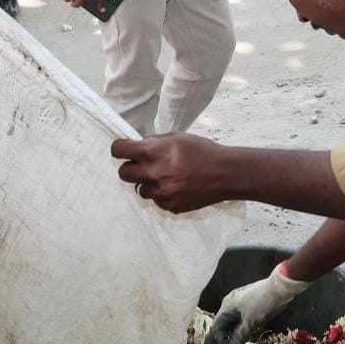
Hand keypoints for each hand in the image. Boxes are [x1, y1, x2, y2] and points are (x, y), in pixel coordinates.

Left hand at [111, 133, 229, 212]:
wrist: (225, 174)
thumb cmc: (203, 151)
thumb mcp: (178, 137)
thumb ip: (155, 141)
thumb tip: (140, 144)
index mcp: (154, 152)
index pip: (120, 150)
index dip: (119, 149)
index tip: (123, 150)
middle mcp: (154, 173)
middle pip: (123, 174)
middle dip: (130, 168)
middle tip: (142, 165)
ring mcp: (161, 193)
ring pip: (140, 189)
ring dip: (147, 183)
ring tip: (166, 177)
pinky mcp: (169, 206)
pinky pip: (156, 200)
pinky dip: (162, 194)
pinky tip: (177, 187)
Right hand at [206, 263, 310, 343]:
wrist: (279, 288)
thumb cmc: (262, 304)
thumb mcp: (250, 322)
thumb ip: (239, 338)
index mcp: (227, 307)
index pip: (217, 326)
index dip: (219, 340)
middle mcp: (230, 304)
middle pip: (220, 324)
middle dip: (216, 338)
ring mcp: (239, 303)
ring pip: (230, 322)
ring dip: (228, 335)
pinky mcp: (248, 305)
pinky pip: (238, 319)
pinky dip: (237, 329)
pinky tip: (239, 336)